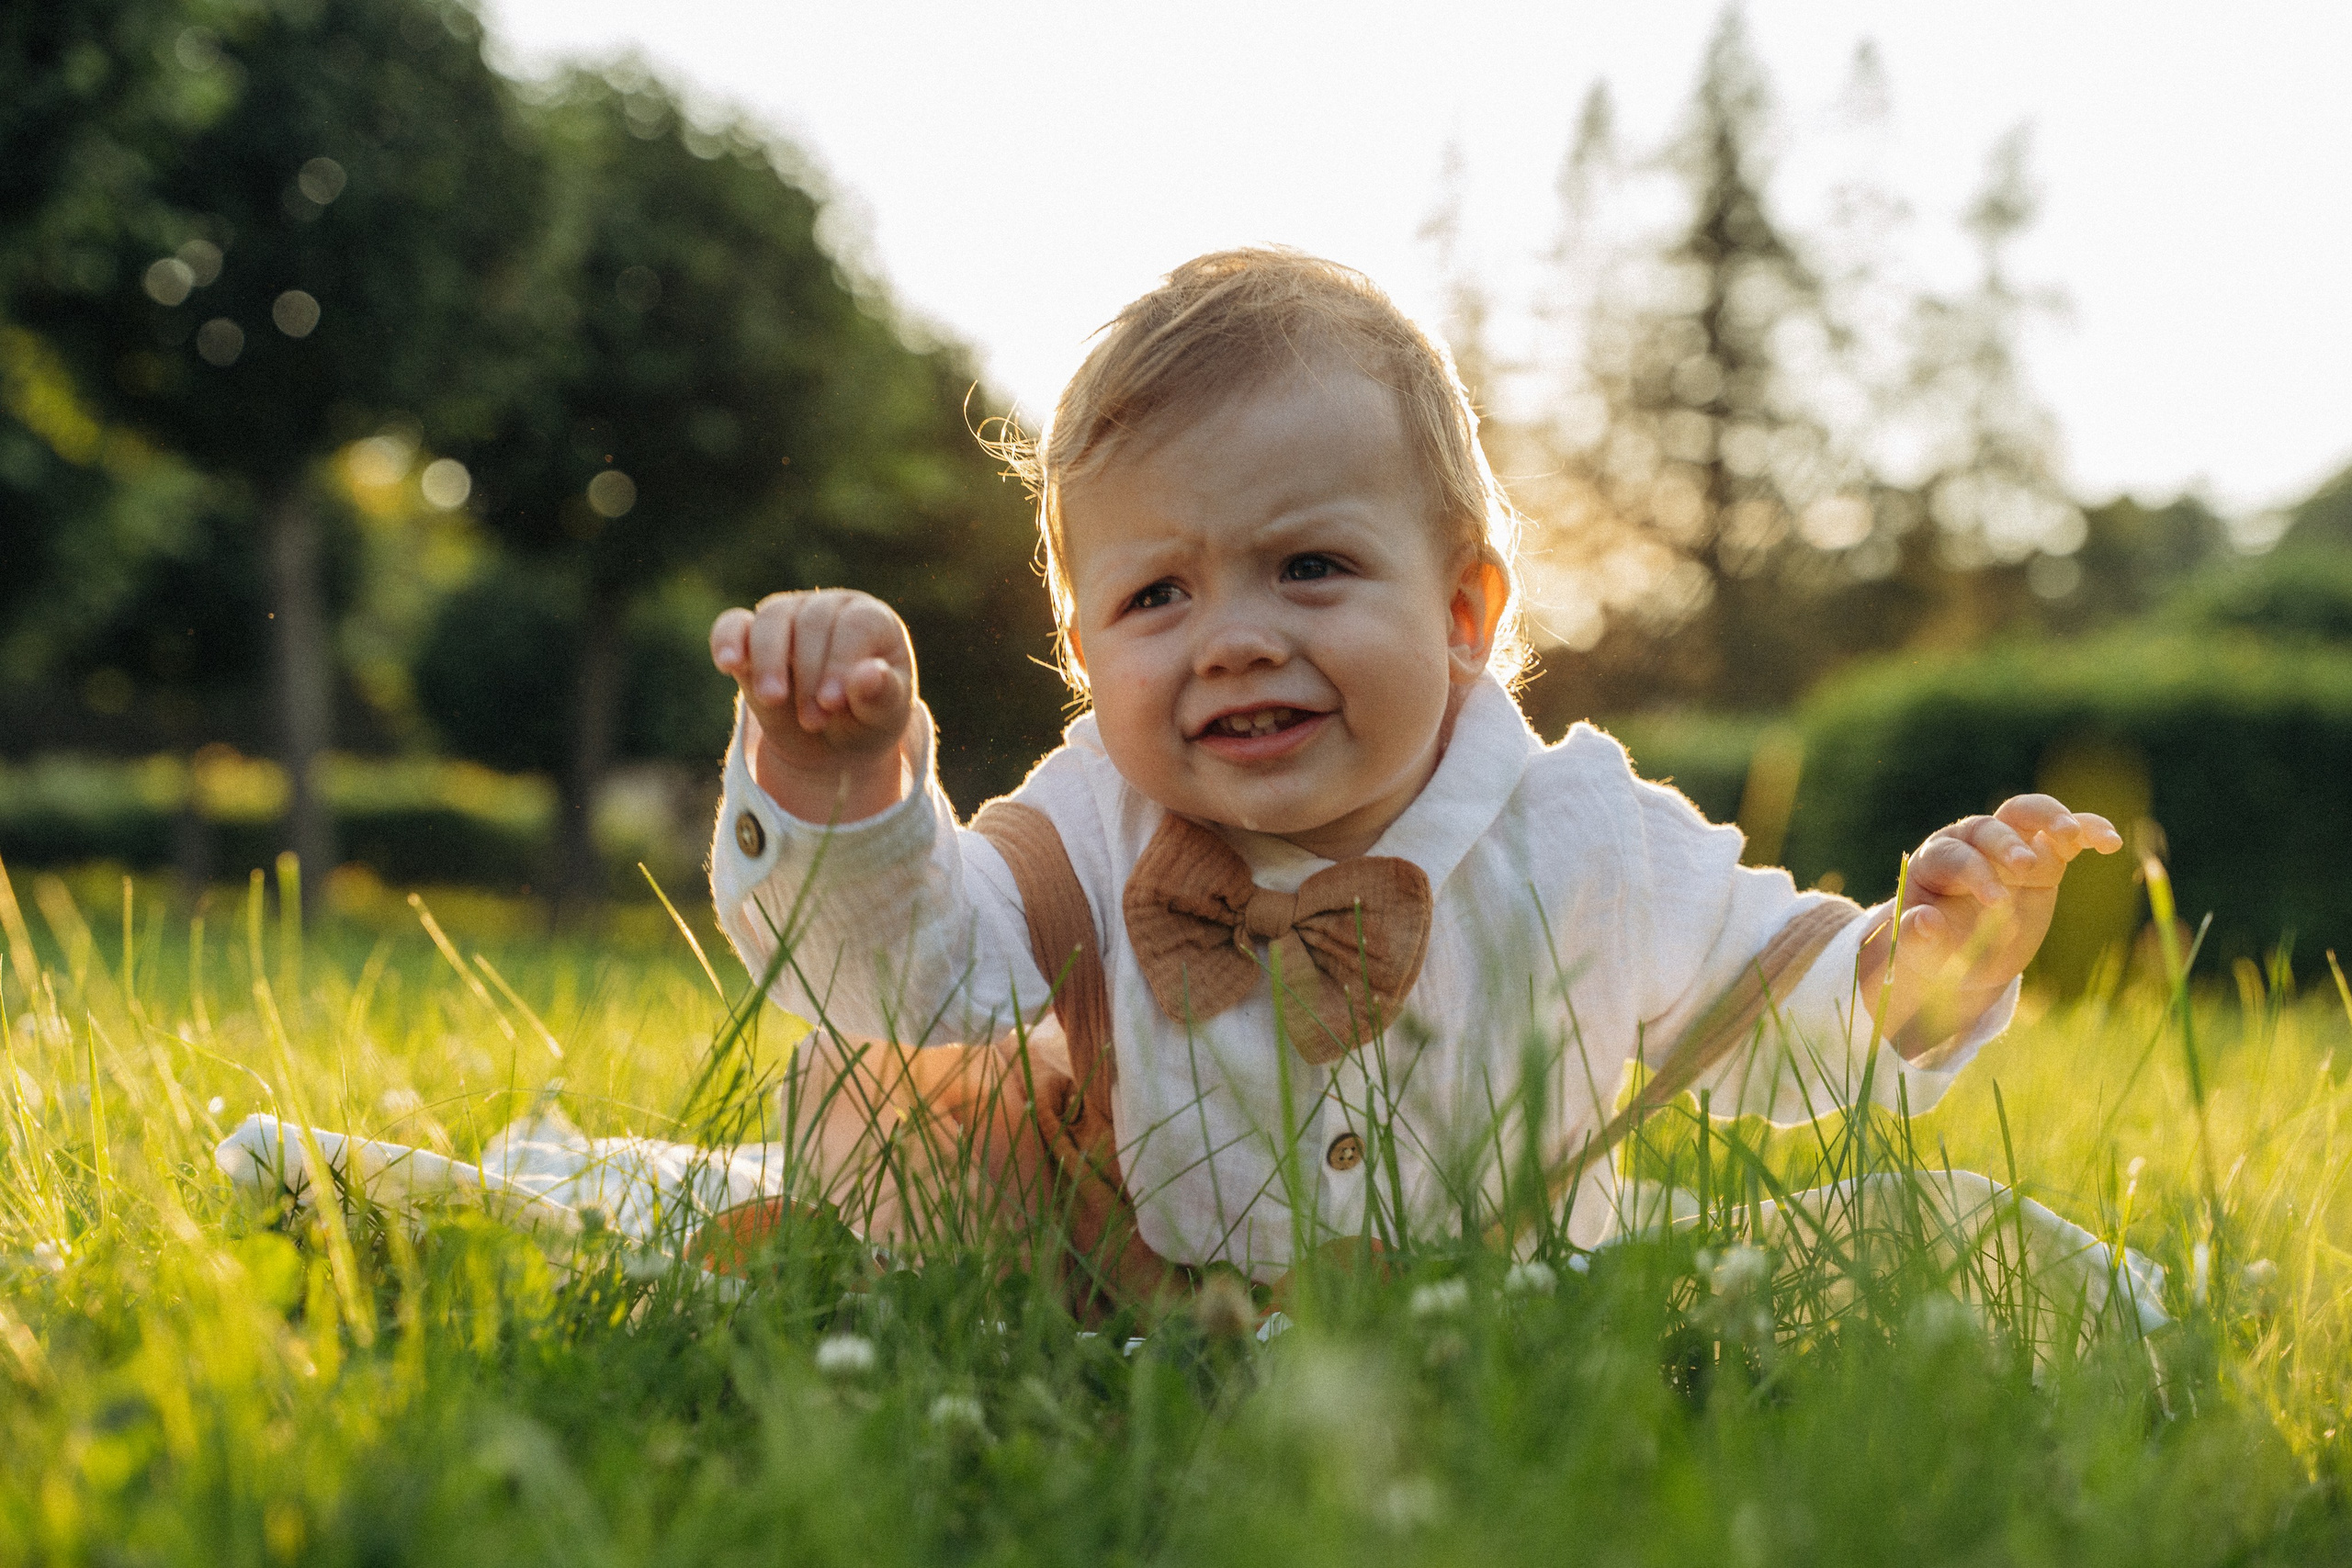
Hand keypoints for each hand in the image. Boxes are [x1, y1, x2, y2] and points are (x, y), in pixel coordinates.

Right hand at [710, 590, 915, 822]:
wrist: (831, 741)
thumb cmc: (865, 719)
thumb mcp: (883, 717)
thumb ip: (882, 695)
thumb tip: (871, 673)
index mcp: (872, 621)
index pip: (855, 624)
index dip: (841, 661)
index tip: (832, 702)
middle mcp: (830, 608)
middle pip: (811, 621)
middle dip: (808, 673)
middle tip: (813, 721)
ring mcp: (789, 616)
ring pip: (772, 618)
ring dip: (769, 660)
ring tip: (772, 698)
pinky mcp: (751, 635)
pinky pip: (734, 625)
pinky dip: (727, 640)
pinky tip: (728, 664)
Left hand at [1858, 794, 2123, 1053]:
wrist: (1964, 954)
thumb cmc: (1937, 950)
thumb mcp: (1922, 952)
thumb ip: (1918, 938)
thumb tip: (1924, 921)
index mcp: (1935, 861)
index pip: (1956, 857)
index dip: (1975, 873)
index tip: (1995, 901)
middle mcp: (1970, 843)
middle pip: (1989, 828)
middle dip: (2006, 845)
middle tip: (2024, 866)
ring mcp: (2009, 846)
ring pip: (2026, 813)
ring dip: (2049, 817)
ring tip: (2070, 832)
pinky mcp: (2045, 859)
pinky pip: (2067, 835)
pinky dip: (2088, 830)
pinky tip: (2111, 841)